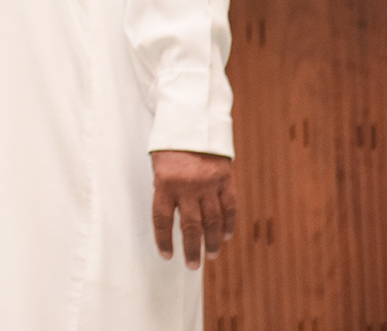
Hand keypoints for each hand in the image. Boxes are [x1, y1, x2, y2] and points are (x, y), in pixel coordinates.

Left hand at [151, 149, 237, 268]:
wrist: (192, 122)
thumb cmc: (170, 145)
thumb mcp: (158, 165)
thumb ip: (164, 190)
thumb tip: (170, 216)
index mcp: (164, 182)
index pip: (162, 219)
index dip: (164, 239)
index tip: (167, 256)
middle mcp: (187, 186)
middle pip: (191, 225)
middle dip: (192, 248)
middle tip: (192, 265)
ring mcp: (208, 184)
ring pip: (212, 220)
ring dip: (212, 241)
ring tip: (210, 255)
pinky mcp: (224, 180)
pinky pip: (229, 207)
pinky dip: (228, 224)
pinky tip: (226, 236)